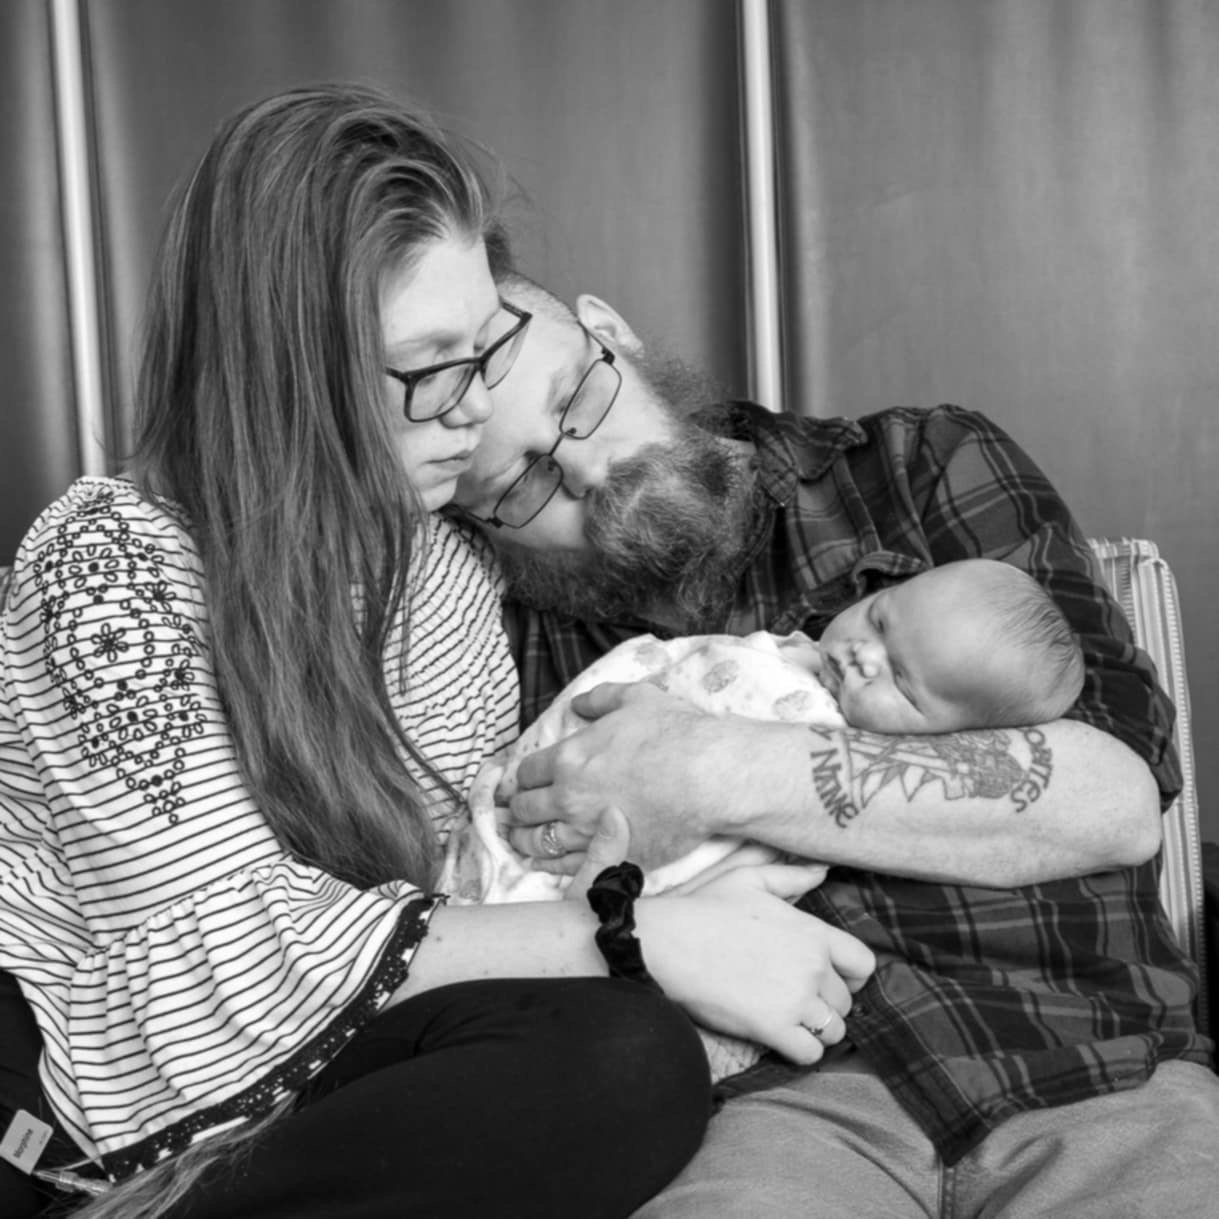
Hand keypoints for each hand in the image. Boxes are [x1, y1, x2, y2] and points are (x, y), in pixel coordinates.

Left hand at [507, 681, 745, 870]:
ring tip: (520, 839)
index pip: (527, 772)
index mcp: (570, 758)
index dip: (521, 778)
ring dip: (523, 839)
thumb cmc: (676, 734)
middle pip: (526, 808)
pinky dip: (549, 865)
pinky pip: (565, 868)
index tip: (520, 783)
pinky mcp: (609, 857)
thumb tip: (580, 704)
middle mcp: (569, 796)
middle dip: (517, 809)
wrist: (708, 776)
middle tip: (513, 812)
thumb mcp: (636, 698)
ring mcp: (587, 831)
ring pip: (538, 841)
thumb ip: (601, 698)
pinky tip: (544, 862)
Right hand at [636, 863, 874, 1063]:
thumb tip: (822, 871)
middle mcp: (813, 967)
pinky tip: (779, 1037)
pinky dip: (799, 1050)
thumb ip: (791, 877)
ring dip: (815, 1029)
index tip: (830, 980)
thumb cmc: (704, 908)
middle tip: (795, 999)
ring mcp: (796, 1000)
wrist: (668, 943)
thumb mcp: (749, 879)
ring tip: (788, 1019)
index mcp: (812, 932)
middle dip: (825, 1003)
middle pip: (845, 1001)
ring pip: (833, 1030)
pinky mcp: (774, 1028)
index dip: (851, 976)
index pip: (863, 964)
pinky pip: (811, 1054)